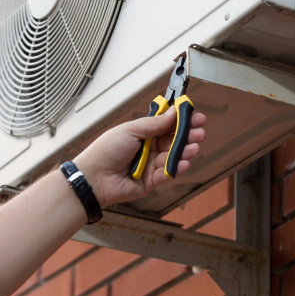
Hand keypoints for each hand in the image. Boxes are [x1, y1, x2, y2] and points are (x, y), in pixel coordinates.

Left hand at [73, 107, 206, 207]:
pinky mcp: (151, 182)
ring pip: (173, 157)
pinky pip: (167, 173)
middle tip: (200, 132)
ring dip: (185, 151)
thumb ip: (154, 124)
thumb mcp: (130, 130)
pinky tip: (185, 162)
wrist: (94, 178)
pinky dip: (177, 168)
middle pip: (173, 141)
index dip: (181, 120)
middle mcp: (148, 148)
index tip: (196, 116)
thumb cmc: (106, 151)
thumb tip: (173, 113)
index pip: (166, 125)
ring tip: (195, 147)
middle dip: (188, 136)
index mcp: (141, 134)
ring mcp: (150, 165)